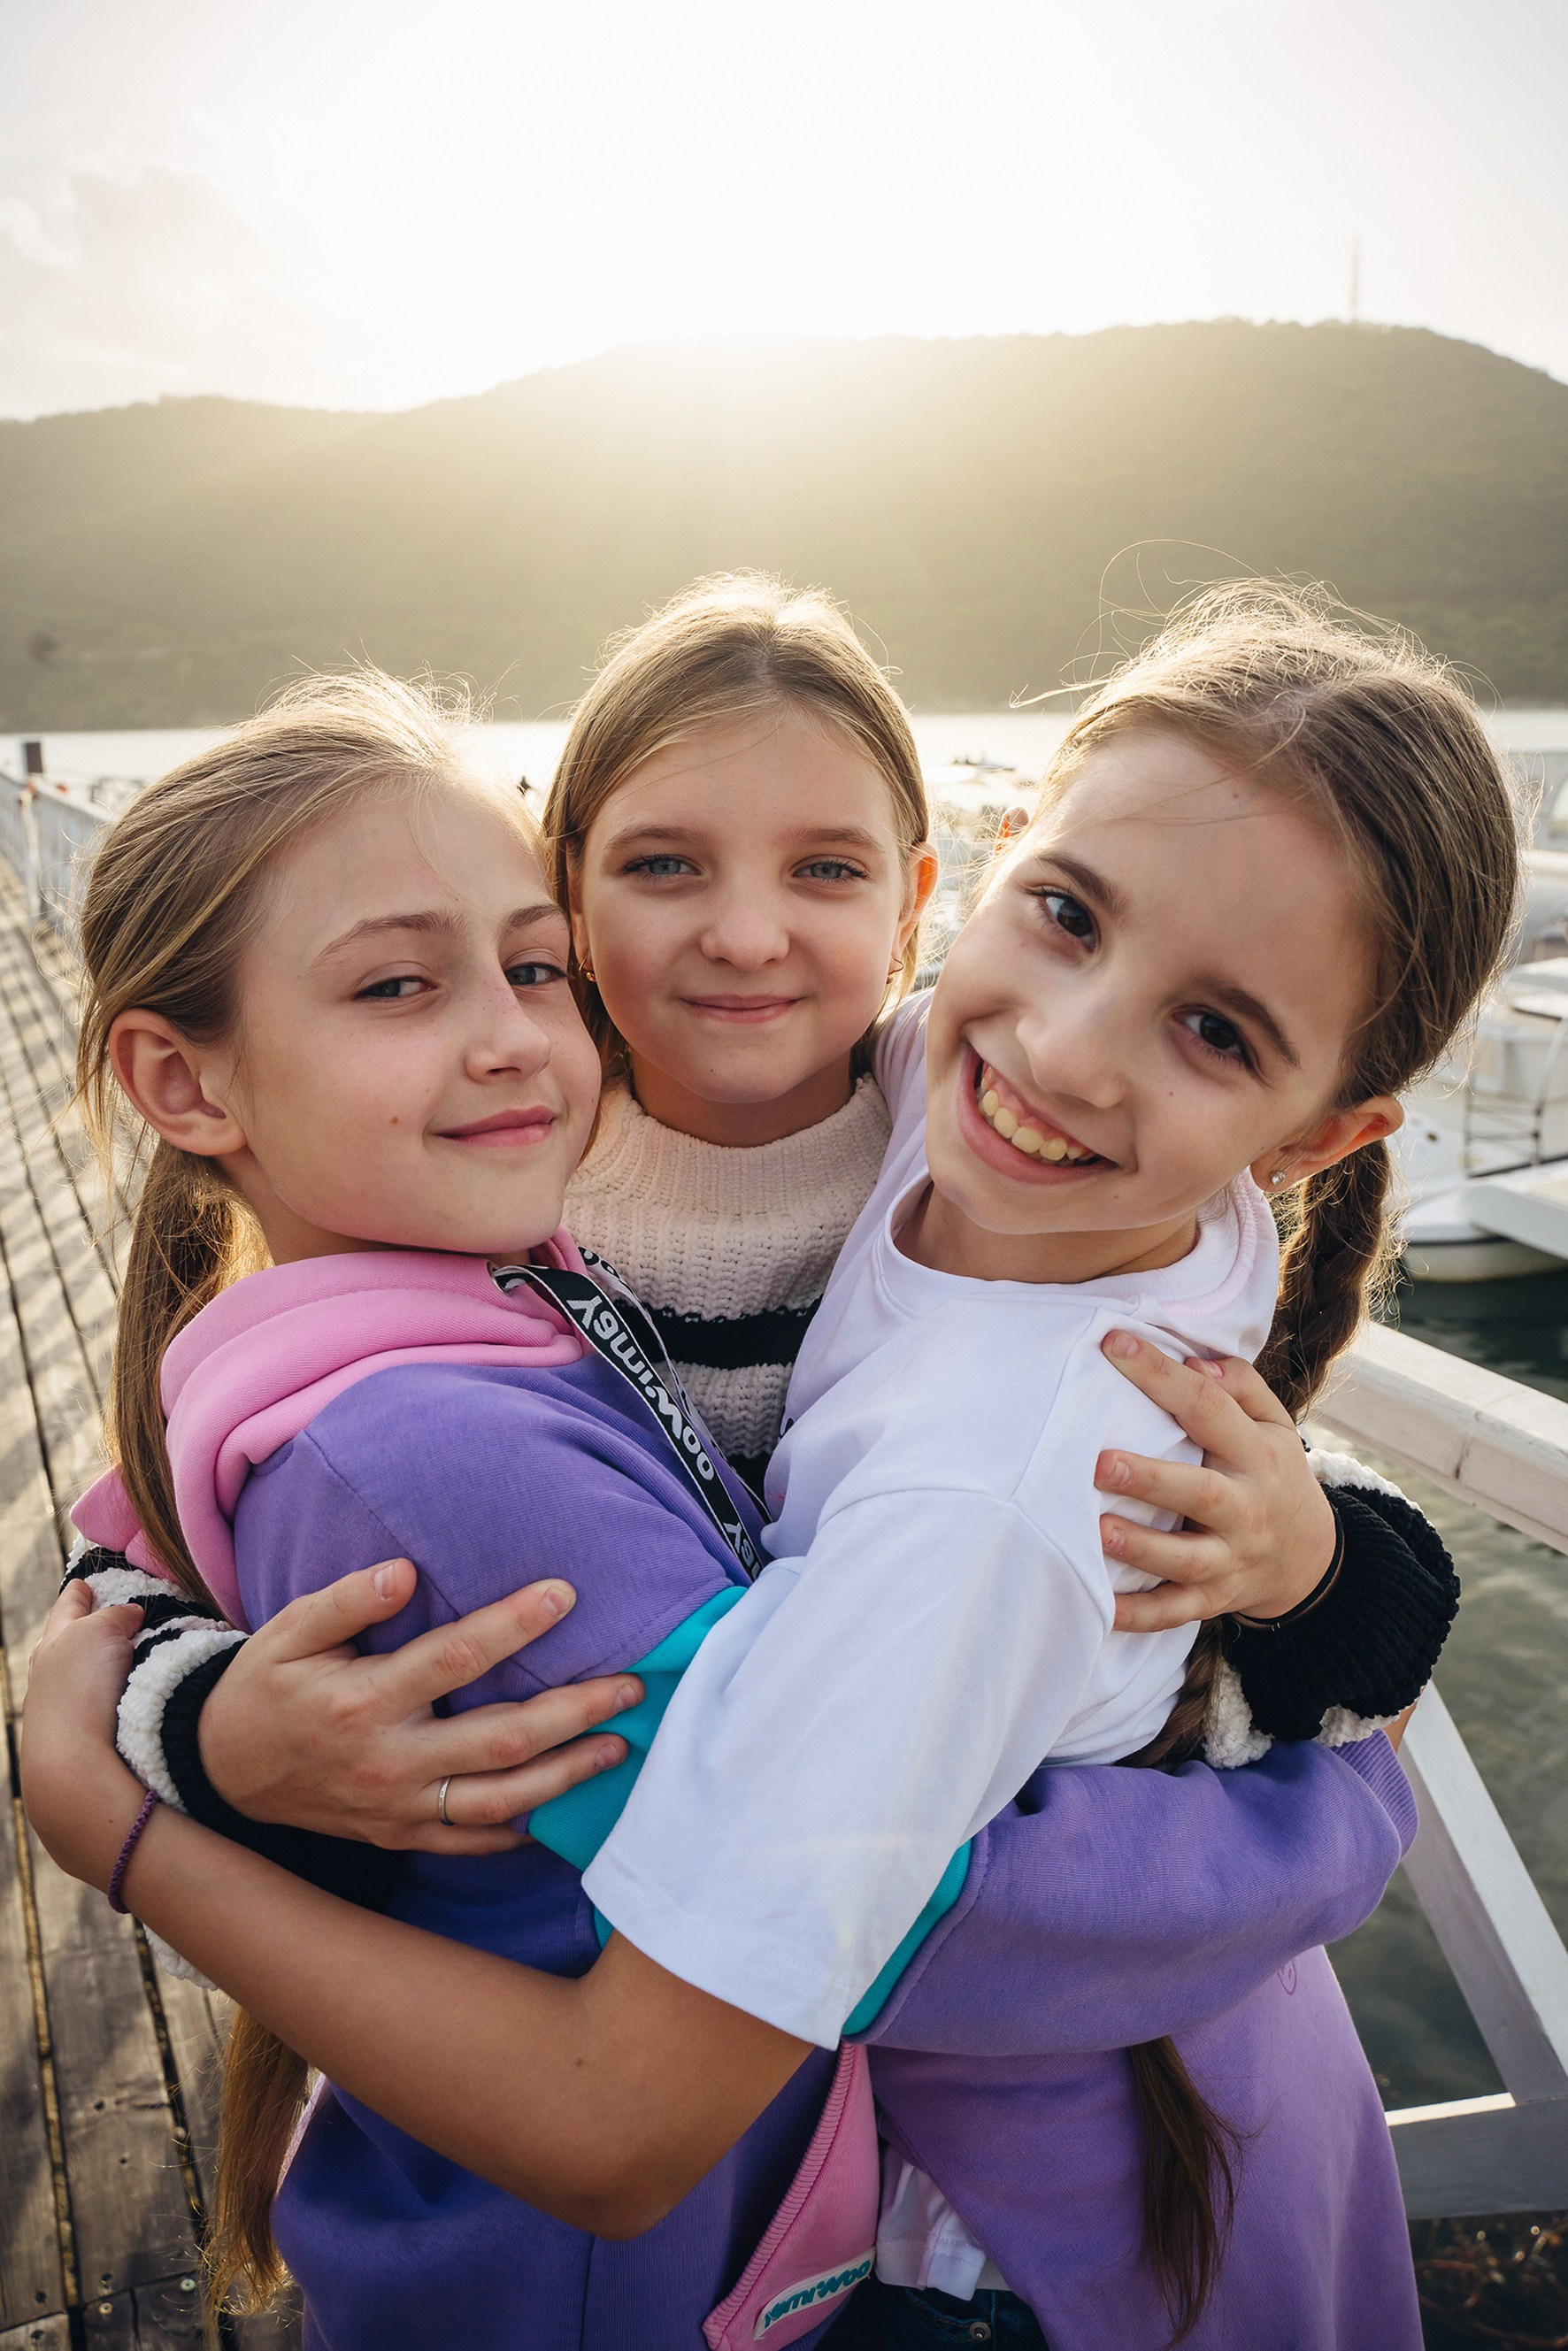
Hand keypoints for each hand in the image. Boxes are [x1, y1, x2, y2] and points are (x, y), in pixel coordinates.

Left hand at [20, 1581, 148, 1887]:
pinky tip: (124, 1700)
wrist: (72, 1766)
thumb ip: (115, 1616)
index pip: (66, 1609)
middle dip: (83, 1629)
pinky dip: (106, 1696)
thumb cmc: (81, 1689)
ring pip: (79, 1678)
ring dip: (97, 1666)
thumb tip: (129, 1617)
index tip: (82, 1584)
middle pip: (66, 1643)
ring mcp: (62, 1711)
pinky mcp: (81, 1740)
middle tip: (103, 1615)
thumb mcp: (100, 1631)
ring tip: (124, 1658)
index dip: (77, 1594)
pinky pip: (95, 1707)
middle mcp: (50, 1676)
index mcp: (52, 1644)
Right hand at [198, 1561, 642, 1853]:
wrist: (222, 1772)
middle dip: (574, 1711)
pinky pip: (473, 1842)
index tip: (565, 1594)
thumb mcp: (289, 1632)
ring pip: (501, 1800)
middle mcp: (389, 1762)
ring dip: (568, 1775)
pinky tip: (569, 1810)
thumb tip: (406, 1571)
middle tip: (633, 1684)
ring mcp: (398, 1809)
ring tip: (621, 1746)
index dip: (513, 1625)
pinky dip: (523, 1831)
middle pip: (501, 1740)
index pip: (455, 1659)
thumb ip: (347, 1600)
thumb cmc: (266, 1688)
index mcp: (362, 1702)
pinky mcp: (401, 1837)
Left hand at [1097, 1334, 1337, 1630]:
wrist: (1309, 1559)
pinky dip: (1138, 1615)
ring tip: (1098, 1532)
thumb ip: (1240, 1386)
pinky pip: (1174, 1612)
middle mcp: (1245, 1508)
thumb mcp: (1274, 1425)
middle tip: (1100, 1463)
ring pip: (1184, 1559)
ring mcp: (1229, 1559)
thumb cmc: (1271, 1473)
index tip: (1114, 1344)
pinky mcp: (1213, 1599)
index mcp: (1256, 1454)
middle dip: (1150, 1480)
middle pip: (1198, 1493)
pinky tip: (1101, 1608)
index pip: (1208, 1407)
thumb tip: (1193, 1361)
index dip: (1161, 1375)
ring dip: (1140, 1548)